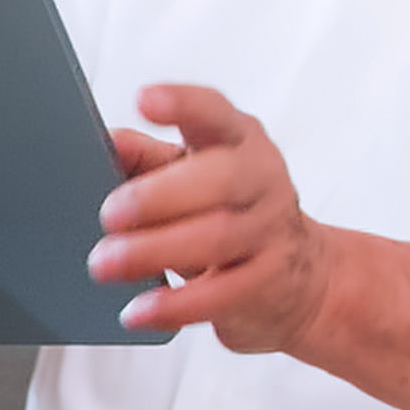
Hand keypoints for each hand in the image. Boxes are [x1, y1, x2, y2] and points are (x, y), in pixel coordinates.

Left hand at [89, 84, 341, 353]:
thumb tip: (108, 142)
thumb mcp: (191, 175)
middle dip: (158, 196)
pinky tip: (139, 310)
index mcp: (237, 140)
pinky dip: (174, 305)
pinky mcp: (268, 282)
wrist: (304, 278)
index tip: (145, 100)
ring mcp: (270, 230)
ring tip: (106, 264)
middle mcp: (261, 179)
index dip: (182, 104)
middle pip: (219, 179)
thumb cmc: (230, 213)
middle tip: (109, 215)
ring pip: (216, 237)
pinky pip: (220, 295)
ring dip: (153, 251)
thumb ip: (146, 159)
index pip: (214, 112)